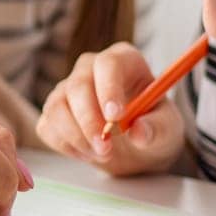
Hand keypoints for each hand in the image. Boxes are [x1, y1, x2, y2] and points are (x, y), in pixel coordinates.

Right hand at [35, 42, 185, 177]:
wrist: (137, 146)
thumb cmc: (152, 126)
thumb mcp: (167, 128)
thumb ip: (157, 128)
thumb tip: (139, 132)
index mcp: (123, 61)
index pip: (108, 63)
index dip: (108, 88)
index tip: (115, 116)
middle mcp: (90, 69)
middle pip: (78, 86)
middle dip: (89, 121)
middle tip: (106, 148)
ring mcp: (68, 89)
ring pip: (57, 107)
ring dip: (76, 137)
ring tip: (101, 154)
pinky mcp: (53, 112)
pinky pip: (48, 126)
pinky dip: (66, 145)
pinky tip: (87, 153)